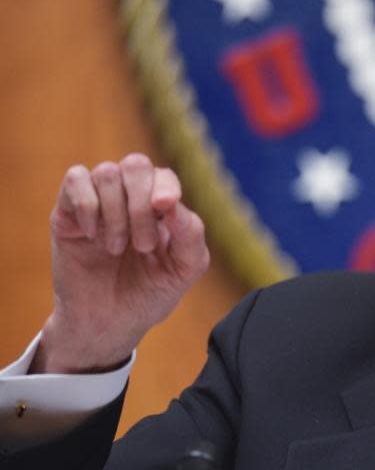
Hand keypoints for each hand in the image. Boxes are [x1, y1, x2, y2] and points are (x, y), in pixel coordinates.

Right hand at [30, 153, 209, 373]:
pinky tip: (93, 235)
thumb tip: (173, 203)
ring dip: (116, 213)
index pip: (163, 175)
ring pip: (106, 172)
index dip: (165, 187)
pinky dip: (88, 204)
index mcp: (160, 207)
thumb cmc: (149, 294)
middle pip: (135, 164)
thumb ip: (191, 234)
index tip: (164, 209)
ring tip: (117, 249)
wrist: (108, 325)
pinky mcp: (67, 212)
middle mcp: (129, 198)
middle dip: (141, 204)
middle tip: (143, 246)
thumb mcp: (183, 269)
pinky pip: (75, 178)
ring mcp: (98, 202)